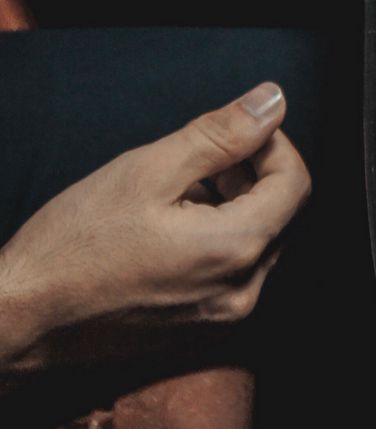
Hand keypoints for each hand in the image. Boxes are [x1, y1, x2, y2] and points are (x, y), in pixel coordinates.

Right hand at [0, 82, 310, 371]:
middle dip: (250, 175)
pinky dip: (216, 237)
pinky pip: (233, 270)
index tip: (238, 130)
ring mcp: (224, 314)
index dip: (273, 146)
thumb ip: (220, 135)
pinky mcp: (203, 325)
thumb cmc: (72, 245)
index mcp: (237, 249)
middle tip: (200, 157)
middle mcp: (244, 290)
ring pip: (256, 240)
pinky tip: (169, 226)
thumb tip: (271, 103)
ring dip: (232, 205)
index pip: (295, 184)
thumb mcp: (147, 171)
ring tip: (176, 191)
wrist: (20, 318)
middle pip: (280, 213)